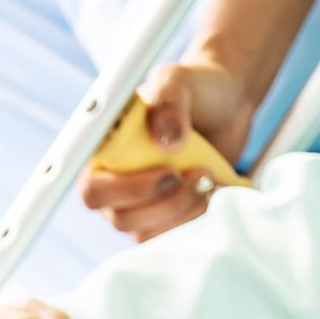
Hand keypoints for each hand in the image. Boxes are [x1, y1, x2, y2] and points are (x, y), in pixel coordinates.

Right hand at [79, 59, 253, 241]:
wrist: (226, 105)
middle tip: (199, 173)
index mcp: (103, 157)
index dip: (125, 191)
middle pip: (121, 219)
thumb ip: (168, 103)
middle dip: (166, 202)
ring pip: (146, 233)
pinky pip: (170, 236)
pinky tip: (215, 189)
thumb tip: (167, 143)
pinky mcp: (165, 217)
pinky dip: (197, 217)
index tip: (169, 172)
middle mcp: (113, 186)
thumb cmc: (194, 89)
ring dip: (184, 211)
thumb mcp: (178, 82)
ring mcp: (138, 206)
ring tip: (211, 176)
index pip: (93, 192)